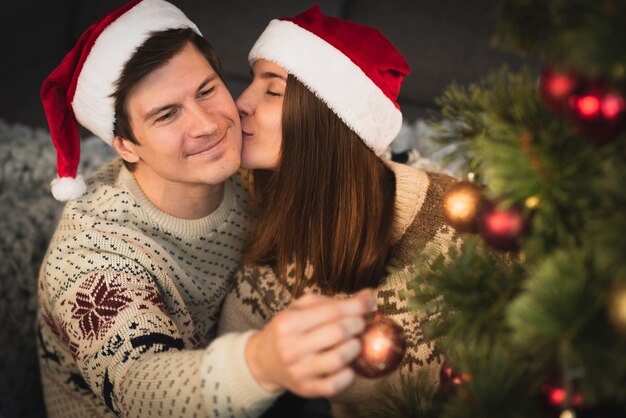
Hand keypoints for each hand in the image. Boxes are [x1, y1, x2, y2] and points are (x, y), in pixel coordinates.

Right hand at [245, 289, 375, 396]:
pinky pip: (334, 385)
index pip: (331, 311)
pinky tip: (349, 365)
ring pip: (339, 359)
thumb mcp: (299, 308)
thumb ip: (331, 301)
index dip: (357, 306)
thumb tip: (368, 296)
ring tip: (355, 342)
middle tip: (360, 323)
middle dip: (357, 324)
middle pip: (338, 333)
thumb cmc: (287, 330)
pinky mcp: (305, 389)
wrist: (263, 360)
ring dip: (355, 348)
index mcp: (288, 323)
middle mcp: (291, 347)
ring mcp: (298, 371)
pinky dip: (349, 375)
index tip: (370, 302)